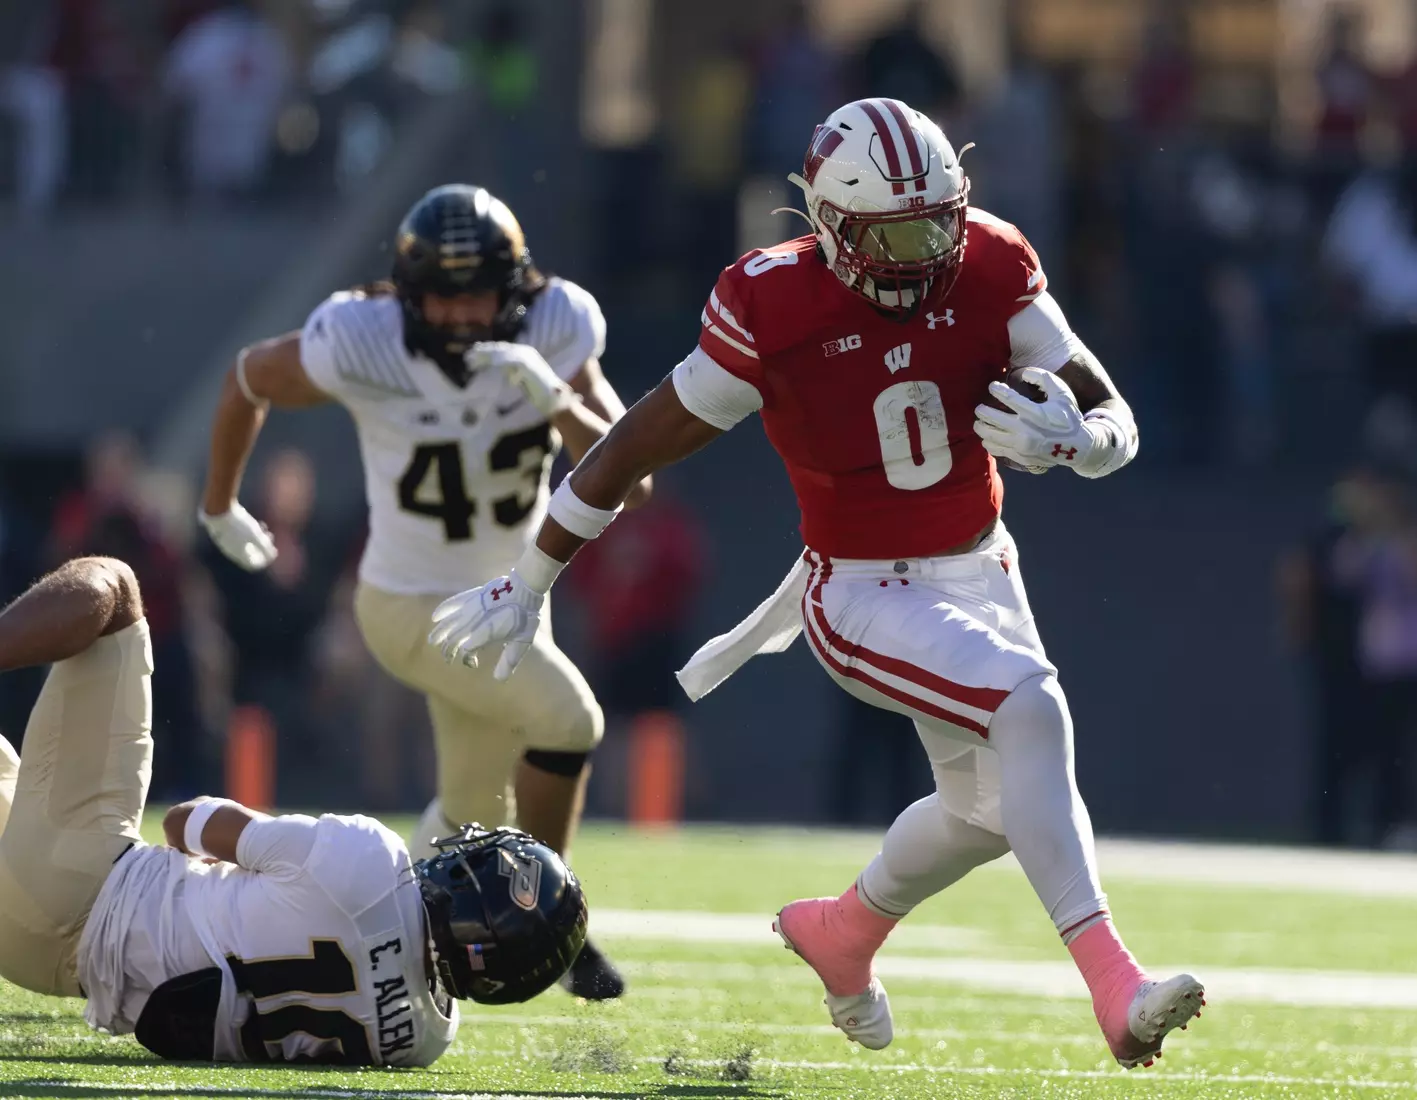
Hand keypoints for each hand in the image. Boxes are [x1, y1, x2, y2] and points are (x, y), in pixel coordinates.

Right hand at [199, 503, 276, 570]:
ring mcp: (226, 540)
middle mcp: (230, 549)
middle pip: (250, 553)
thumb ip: (265, 547)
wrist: (217, 508)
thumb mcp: (255, 536)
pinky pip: (240, 534)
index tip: (274, 551)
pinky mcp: (225, 530)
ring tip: (264, 527)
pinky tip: (255, 522)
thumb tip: (273, 556)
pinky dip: (249, 531)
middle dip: (263, 546)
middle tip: (271, 536)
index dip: (264, 560)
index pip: (252, 564)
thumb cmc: (238, 524)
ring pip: (245, 542)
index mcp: (237, 555)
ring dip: (257, 537)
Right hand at [427, 570, 543, 680]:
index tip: (473, 663)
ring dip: (439, 633)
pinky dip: (442, 610)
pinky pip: (452, 603)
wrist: (524, 590)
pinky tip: (435, 617)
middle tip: (448, 658)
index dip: (467, 659)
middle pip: (454, 638)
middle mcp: (474, 622)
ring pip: (449, 622)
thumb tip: (499, 680)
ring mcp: (471, 608)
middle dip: (448, 650)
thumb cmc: (525, 617)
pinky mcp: (471, 596)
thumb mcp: (521, 643)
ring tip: (432, 641)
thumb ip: (509, 661)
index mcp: (485, 634)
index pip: (467, 651)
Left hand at [465, 342, 574, 417]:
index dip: (486, 349)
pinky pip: (510, 362)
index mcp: (525, 353)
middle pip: (499, 349)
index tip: (472, 352)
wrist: (555, 399)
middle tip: (467, 357)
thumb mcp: (521, 377)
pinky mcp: (528, 366)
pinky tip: (488, 366)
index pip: (502, 348)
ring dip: (485, 357)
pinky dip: (498, 363)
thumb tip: (494, 365)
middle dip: (482, 352)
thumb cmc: (539, 392)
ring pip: (502, 354)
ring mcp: (528, 358)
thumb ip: (510, 370)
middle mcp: (526, 352)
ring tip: (472, 362)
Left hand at [973, 368, 1095, 470]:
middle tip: (979, 407)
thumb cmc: (1068, 417)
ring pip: (990, 436)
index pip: (1009, 398)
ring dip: (980, 427)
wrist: (1077, 447)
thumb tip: (1023, 373)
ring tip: (979, 422)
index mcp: (1036, 413)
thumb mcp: (1062, 393)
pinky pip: (996, 449)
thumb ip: (1043, 378)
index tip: (992, 386)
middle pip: (992, 419)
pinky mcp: (1019, 457)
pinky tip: (987, 437)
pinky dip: (988, 442)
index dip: (997, 390)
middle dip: (982, 411)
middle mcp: (1025, 430)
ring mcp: (1021, 446)